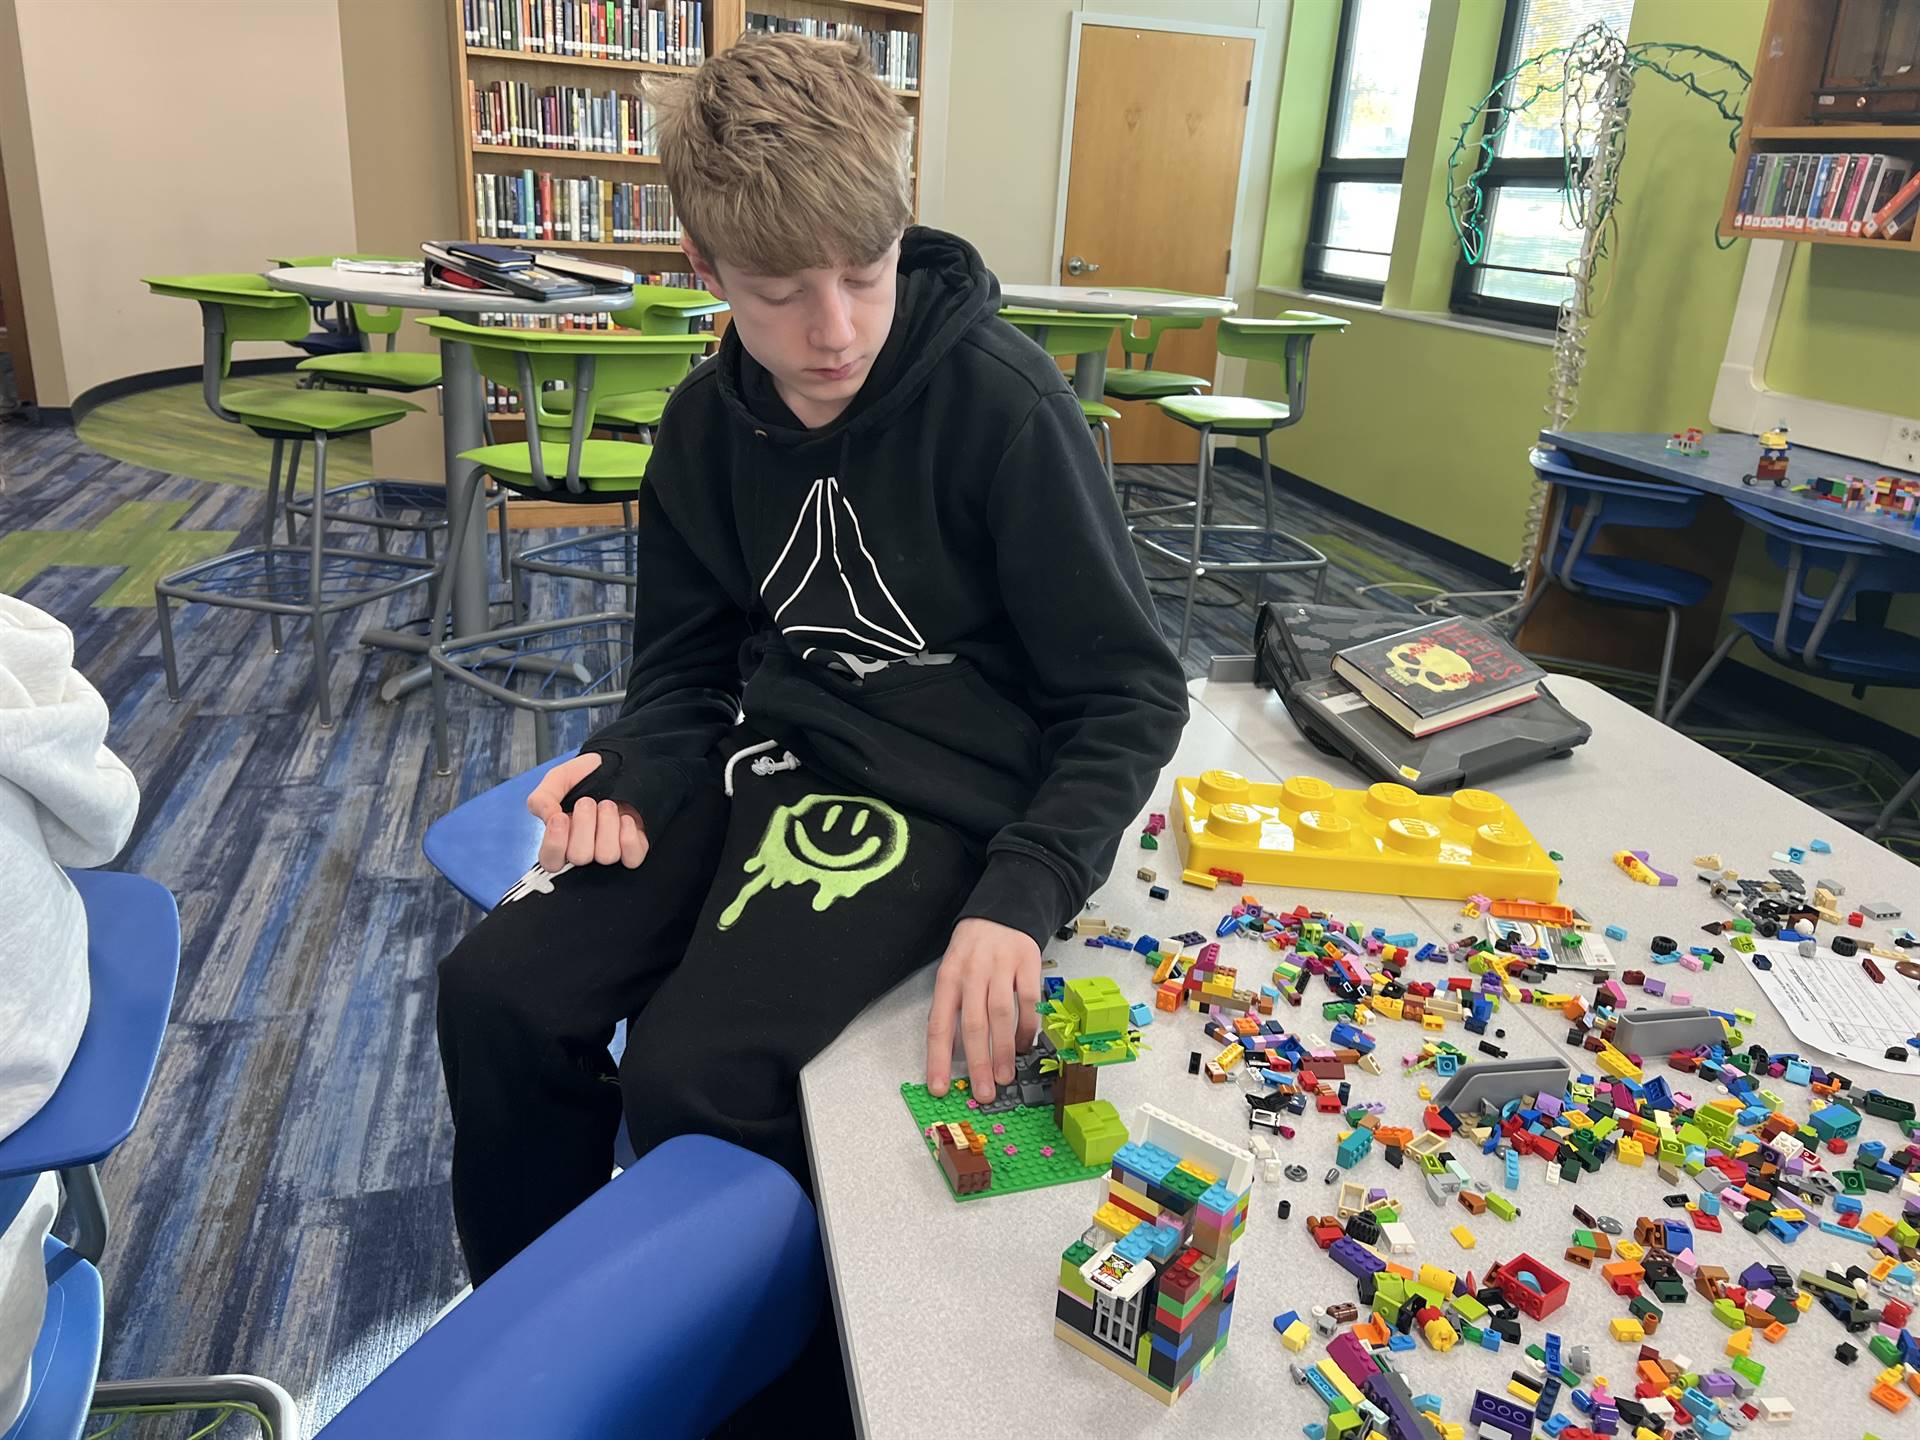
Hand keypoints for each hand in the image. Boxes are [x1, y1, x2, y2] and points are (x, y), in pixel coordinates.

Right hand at [526, 753, 646, 870]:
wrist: (614, 767)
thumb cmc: (583, 778)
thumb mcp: (556, 780)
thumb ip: (542, 800)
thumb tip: (549, 819)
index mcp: (560, 840)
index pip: (551, 862)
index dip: (555, 843)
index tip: (560, 817)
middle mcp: (584, 851)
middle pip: (579, 857)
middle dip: (584, 823)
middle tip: (587, 802)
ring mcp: (608, 852)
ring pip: (606, 856)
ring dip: (607, 824)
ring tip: (607, 805)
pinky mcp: (633, 851)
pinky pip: (632, 858)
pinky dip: (629, 836)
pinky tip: (624, 819)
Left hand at [925, 917, 1042, 1102]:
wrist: (1002, 912)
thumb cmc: (973, 951)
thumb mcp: (953, 973)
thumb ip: (953, 1010)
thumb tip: (955, 1055)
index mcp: (948, 978)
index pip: (939, 1023)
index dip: (938, 1058)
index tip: (940, 1087)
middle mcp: (973, 972)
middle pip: (974, 1024)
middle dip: (978, 1063)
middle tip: (984, 1091)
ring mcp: (1001, 966)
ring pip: (1002, 1015)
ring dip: (1004, 1050)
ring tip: (1005, 1075)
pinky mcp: (1027, 963)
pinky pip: (1028, 1001)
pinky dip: (1026, 1027)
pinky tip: (1023, 1045)